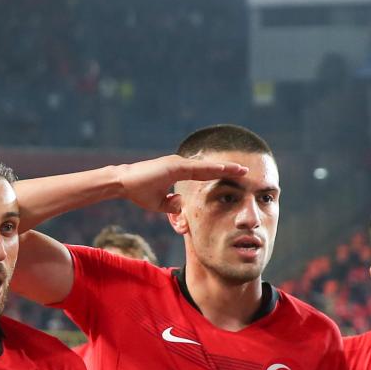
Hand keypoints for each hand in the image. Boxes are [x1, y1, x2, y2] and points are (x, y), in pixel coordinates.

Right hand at [116, 155, 248, 213]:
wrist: (123, 183)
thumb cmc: (139, 191)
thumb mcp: (160, 203)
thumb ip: (173, 205)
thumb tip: (183, 206)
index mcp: (179, 172)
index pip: (204, 174)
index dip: (220, 174)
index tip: (236, 176)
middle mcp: (181, 165)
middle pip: (209, 168)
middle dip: (228, 169)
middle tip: (246, 171)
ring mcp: (178, 163)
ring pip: (206, 167)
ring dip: (224, 168)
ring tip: (241, 170)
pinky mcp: (174, 166)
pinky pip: (196, 169)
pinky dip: (211, 169)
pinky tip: (223, 170)